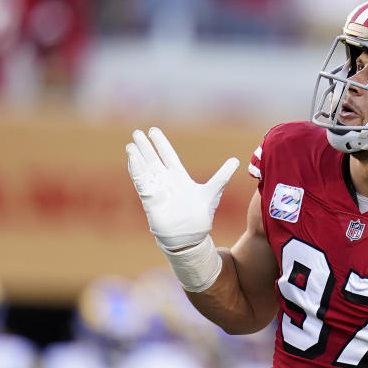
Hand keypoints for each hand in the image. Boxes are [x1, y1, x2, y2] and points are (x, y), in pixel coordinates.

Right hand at [126, 127, 238, 250]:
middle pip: (153, 159)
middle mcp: (166, 181)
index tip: (153, 131)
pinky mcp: (150, 199)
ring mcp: (157, 189)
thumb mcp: (213, 192)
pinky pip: (141, 182)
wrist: (189, 237)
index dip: (160, 143)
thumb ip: (222, 176)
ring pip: (145, 169)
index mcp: (179, 177)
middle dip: (146, 147)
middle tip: (137, 133)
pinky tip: (132, 159)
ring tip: (131, 145)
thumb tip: (236, 160)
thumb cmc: (200, 216)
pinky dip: (136, 170)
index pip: (168, 155)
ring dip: (138, 156)